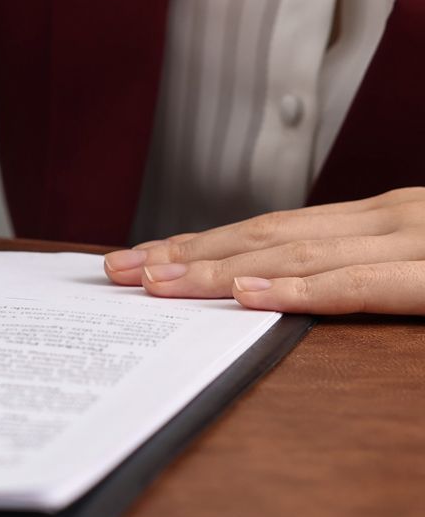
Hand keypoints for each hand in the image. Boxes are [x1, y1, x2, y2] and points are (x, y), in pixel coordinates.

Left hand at [102, 189, 424, 314]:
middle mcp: (390, 220)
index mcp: (384, 218)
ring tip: (158, 282)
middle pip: (269, 237)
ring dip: (220, 270)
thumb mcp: (424, 263)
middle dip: (188, 254)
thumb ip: (370, 269)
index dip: (204, 243)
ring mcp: (415, 243)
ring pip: (299, 255)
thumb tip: (288, 288)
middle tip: (122, 271)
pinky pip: (360, 285)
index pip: (275, 229)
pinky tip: (247, 297)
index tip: (145, 257)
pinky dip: (299, 291)